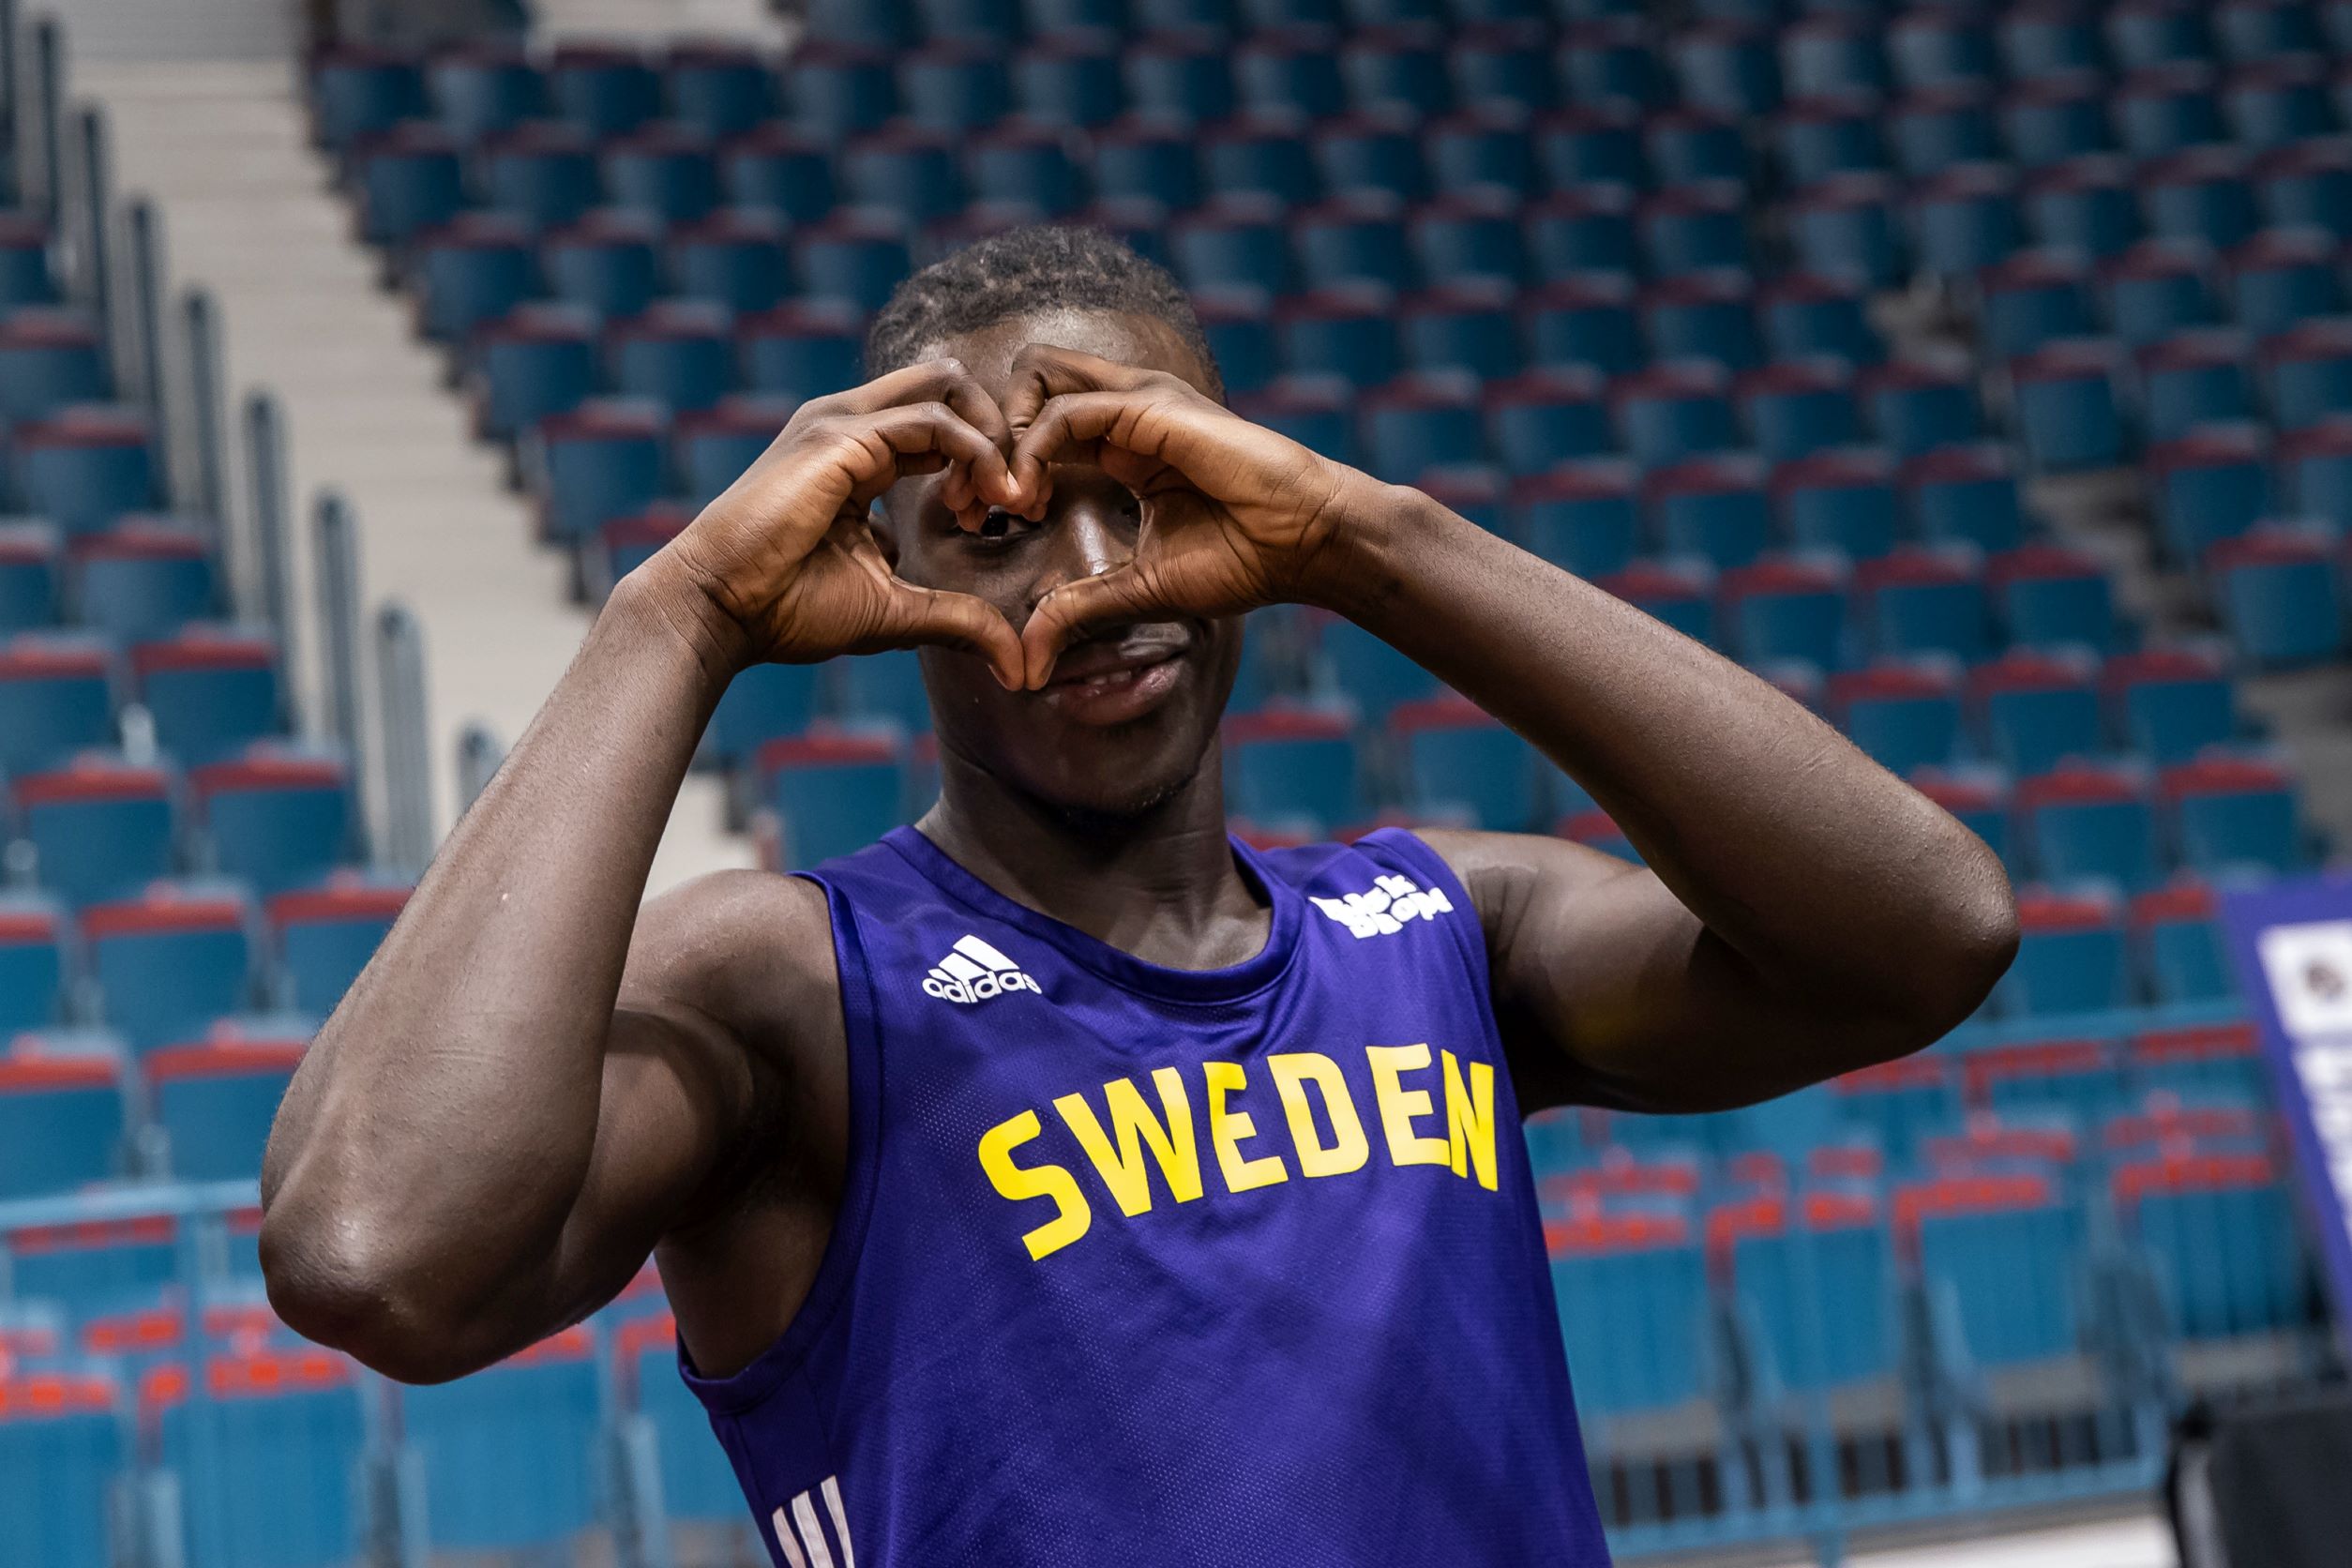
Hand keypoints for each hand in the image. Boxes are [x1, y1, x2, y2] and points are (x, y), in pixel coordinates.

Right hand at [644, 360, 1026, 688]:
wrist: (714, 610)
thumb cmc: (785, 609)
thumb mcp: (893, 611)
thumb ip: (956, 620)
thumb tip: (1016, 662)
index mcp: (859, 453)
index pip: (942, 422)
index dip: (986, 462)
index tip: (1005, 517)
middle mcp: (849, 424)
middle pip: (950, 384)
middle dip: (1002, 432)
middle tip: (1021, 497)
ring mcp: (842, 422)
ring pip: (948, 388)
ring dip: (995, 442)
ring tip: (1012, 501)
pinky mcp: (839, 437)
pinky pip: (933, 422)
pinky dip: (975, 452)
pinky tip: (989, 498)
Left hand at [998, 345, 1377, 686]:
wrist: (1307, 543)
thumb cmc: (1244, 558)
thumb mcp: (1140, 589)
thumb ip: (1080, 609)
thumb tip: (1030, 661)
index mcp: (1121, 443)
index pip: (1036, 423)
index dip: (999, 466)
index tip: (986, 522)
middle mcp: (1124, 410)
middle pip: (1027, 381)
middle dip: (986, 435)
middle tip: (980, 503)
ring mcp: (1138, 400)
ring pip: (1034, 378)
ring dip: (1002, 439)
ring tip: (1006, 503)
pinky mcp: (1151, 408)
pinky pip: (1064, 412)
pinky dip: (1031, 452)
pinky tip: (1030, 499)